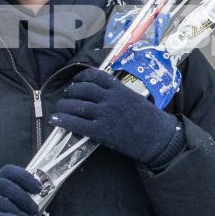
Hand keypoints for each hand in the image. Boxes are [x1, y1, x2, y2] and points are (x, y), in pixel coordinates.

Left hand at [51, 68, 185, 167]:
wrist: (159, 139)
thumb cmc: (150, 120)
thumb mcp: (135, 98)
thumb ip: (118, 94)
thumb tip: (101, 94)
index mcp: (119, 88)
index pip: (95, 75)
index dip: (81, 77)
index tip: (76, 81)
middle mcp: (110, 98)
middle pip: (82, 89)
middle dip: (70, 92)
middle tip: (66, 97)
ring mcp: (105, 114)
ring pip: (76, 105)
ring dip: (63, 106)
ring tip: (59, 109)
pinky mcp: (101, 131)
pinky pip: (76, 124)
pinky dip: (63, 121)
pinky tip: (55, 120)